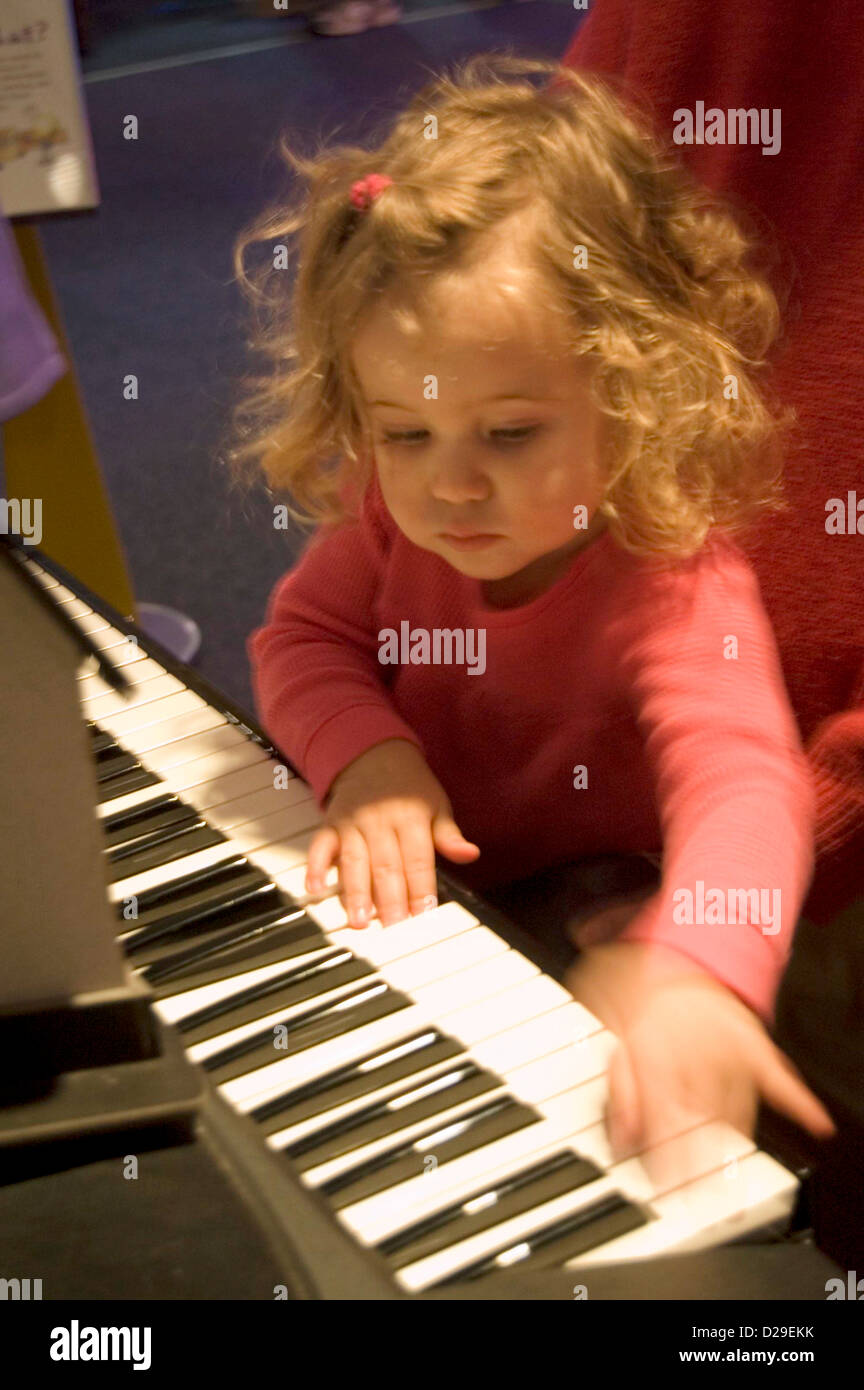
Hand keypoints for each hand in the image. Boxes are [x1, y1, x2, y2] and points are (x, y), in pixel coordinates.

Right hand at [304, 738, 479, 927]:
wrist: (374, 754)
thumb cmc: (409, 786)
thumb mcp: (437, 805)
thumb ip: (449, 836)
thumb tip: (470, 854)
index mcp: (411, 817)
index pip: (418, 860)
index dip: (421, 889)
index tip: (424, 915)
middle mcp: (380, 820)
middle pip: (386, 865)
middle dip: (390, 900)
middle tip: (393, 929)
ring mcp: (353, 822)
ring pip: (354, 861)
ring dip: (356, 892)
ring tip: (360, 921)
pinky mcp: (331, 824)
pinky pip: (320, 846)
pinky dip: (316, 867)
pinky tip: (316, 888)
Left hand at [564, 941, 835, 1186]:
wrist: (685, 945)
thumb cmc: (645, 989)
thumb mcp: (610, 1026)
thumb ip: (617, 1083)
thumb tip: (621, 1133)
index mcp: (653, 1051)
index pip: (658, 1113)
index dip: (659, 1153)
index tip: (660, 1185)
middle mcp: (693, 1054)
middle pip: (695, 1119)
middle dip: (693, 1162)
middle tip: (693, 1199)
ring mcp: (727, 1049)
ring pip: (733, 1109)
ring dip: (731, 1144)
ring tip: (730, 1184)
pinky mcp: (755, 1043)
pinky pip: (781, 1073)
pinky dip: (801, 1099)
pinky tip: (818, 1123)